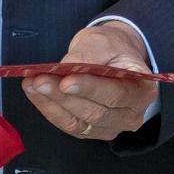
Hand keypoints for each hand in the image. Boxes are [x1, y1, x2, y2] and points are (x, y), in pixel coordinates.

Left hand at [25, 19, 155, 141]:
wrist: (112, 58)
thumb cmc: (110, 48)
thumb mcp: (101, 42)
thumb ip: (85, 56)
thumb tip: (64, 70)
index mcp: (142, 90)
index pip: (115, 94)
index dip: (89, 89)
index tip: (65, 81)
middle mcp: (131, 115)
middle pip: (95, 112)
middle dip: (63, 97)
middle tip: (39, 80)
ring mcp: (111, 127)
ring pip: (78, 122)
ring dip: (51, 104)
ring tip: (31, 84)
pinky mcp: (91, 131)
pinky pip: (68, 125)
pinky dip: (49, 109)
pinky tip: (35, 94)